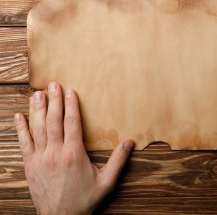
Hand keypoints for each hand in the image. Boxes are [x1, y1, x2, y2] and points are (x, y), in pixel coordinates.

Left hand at [14, 82, 134, 214]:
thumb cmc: (84, 200)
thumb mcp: (106, 182)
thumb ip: (118, 161)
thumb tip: (130, 142)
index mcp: (74, 155)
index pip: (71, 123)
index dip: (70, 105)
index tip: (70, 91)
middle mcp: (55, 153)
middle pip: (53, 121)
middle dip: (54, 101)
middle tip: (53, 84)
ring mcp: (40, 159)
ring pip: (37, 128)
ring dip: (37, 109)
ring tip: (38, 94)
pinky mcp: (30, 165)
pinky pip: (23, 143)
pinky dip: (20, 128)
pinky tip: (18, 116)